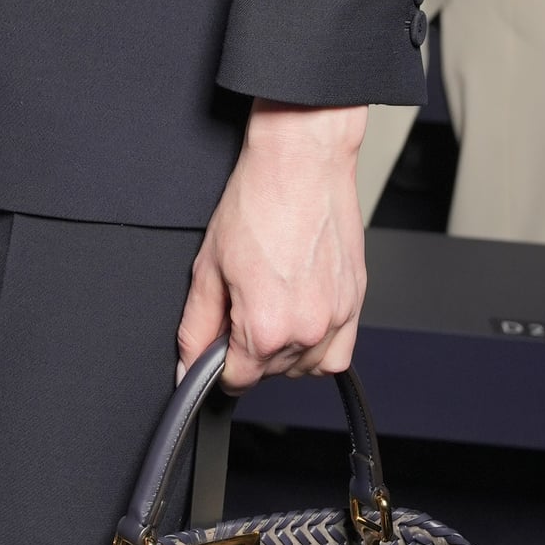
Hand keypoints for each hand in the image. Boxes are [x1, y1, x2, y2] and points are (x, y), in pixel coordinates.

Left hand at [176, 101, 366, 390]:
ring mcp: (337, 318)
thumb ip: (196, 327)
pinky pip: (339, 354)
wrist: (301, 164)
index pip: (237, 381)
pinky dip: (319, 349)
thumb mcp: (208, 268)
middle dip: (249, 350)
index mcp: (266, 327)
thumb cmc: (258, 202)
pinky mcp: (356, 303)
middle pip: (270, 373)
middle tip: (242, 304)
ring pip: (306, 367)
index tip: (217, 342)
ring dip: (285, 353)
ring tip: (271, 307)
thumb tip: (188, 366)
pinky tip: (301, 321)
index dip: (218, 364)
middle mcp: (307, 330)